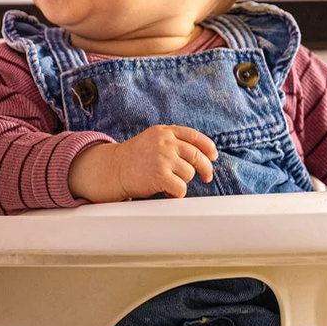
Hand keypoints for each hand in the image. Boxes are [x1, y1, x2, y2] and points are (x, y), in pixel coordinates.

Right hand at [68, 125, 217, 201]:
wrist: (113, 170)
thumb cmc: (134, 158)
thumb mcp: (152, 140)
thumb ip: (172, 141)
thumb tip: (201, 153)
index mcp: (164, 132)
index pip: (194, 136)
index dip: (207, 147)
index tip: (213, 156)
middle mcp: (165, 143)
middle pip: (197, 156)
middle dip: (206, 168)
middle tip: (206, 177)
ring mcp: (163, 159)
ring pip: (189, 173)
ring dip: (182, 181)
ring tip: (169, 182)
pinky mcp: (160, 176)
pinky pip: (181, 188)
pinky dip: (176, 193)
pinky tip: (167, 191)